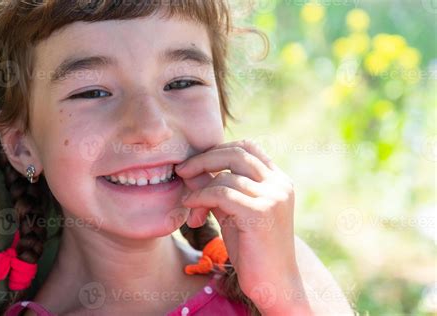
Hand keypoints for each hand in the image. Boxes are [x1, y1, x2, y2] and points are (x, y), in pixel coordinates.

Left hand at [175, 140, 311, 314]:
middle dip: (204, 159)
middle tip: (182, 170)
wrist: (274, 284)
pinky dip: (200, 198)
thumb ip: (216, 189)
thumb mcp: (232, 212)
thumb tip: (189, 168)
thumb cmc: (252, 249)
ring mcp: (273, 197)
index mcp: (278, 180)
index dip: (218, 149)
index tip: (196, 163)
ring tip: (191, 208)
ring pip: (225, 176)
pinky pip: (221, 194)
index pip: (248, 147)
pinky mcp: (260, 213)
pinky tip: (193, 212)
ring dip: (200, 189)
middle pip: (237, 153)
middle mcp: (279, 184)